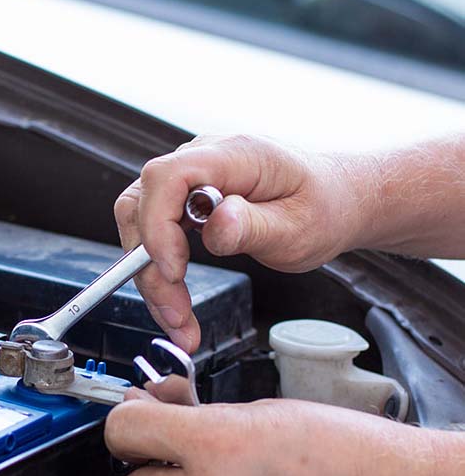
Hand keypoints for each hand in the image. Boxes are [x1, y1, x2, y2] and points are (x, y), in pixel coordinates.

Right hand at [114, 135, 366, 351]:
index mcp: (234, 156)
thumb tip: (216, 225)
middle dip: (148, 266)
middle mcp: (203, 160)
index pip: (167, 177)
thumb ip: (254, 226)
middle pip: (141, 205)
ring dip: (150, 277)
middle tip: (174, 312)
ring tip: (178, 320)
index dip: (158, 225)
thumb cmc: (324, 207)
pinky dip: (160, 274)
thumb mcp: (300, 226)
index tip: (174, 271)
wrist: (336, 201)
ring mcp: (191, 180)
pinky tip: (177, 304)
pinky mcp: (185, 201)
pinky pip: (154, 235)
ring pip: (141, 225)